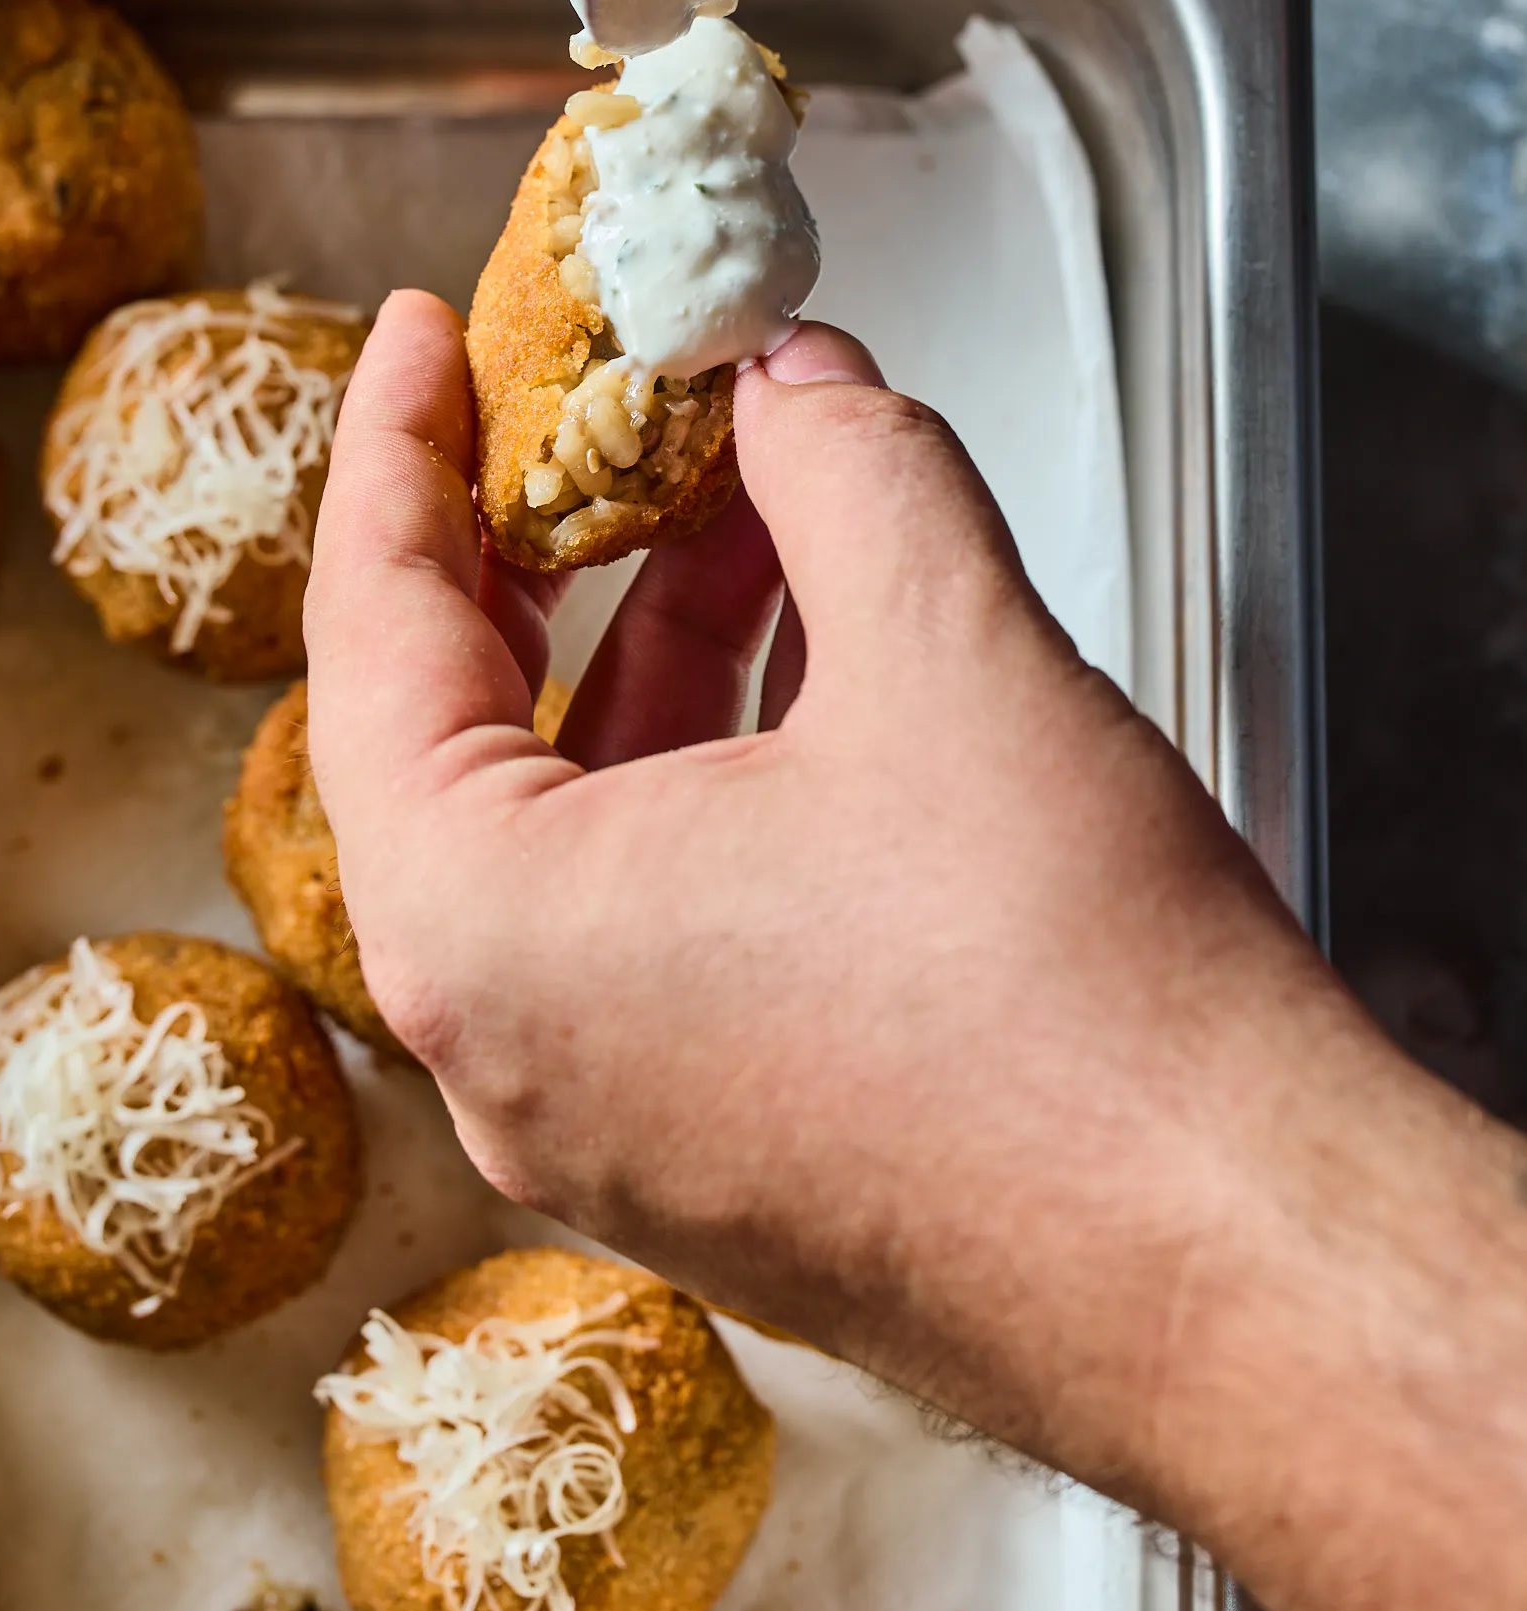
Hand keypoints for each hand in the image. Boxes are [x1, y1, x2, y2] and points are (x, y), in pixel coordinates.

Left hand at [307, 290, 1526, 1610]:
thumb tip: (793, 379)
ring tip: (746, 518)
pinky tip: (817, 677)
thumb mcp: (944, 648)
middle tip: (583, 418)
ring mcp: (609, 1126)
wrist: (1237, 1272)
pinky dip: (705, 778)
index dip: (397, 449)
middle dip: (536, 551)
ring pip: (575, 832)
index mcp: (483, 932)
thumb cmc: (1074, 1022)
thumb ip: (840, 465)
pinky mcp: (717, 1161)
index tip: (427, 338)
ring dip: (649, 659)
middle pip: (459, 734)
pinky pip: (653, 927)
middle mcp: (508, 1055)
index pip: (372, 631)